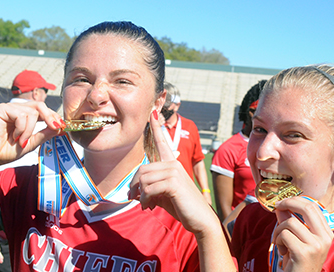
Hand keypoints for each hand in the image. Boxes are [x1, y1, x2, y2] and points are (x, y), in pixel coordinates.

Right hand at [0, 101, 63, 167]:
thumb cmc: (7, 150)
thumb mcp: (31, 143)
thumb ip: (44, 134)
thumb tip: (59, 128)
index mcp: (25, 116)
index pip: (43, 110)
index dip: (54, 116)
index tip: (62, 125)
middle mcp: (18, 109)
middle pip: (40, 106)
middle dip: (50, 117)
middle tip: (56, 127)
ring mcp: (10, 108)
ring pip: (32, 113)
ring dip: (29, 130)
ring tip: (21, 141)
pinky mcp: (2, 109)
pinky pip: (21, 115)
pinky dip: (21, 128)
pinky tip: (15, 136)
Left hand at [129, 111, 217, 234]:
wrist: (200, 219)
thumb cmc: (181, 206)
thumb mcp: (163, 194)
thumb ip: (150, 188)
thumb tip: (133, 191)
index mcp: (171, 163)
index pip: (162, 141)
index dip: (156, 127)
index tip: (152, 111)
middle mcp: (172, 163)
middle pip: (142, 169)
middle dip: (135, 186)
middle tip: (135, 199)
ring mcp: (174, 171)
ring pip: (144, 179)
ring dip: (141, 196)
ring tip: (146, 205)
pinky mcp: (174, 182)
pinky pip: (149, 189)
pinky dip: (146, 200)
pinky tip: (151, 206)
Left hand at [273, 197, 333, 271]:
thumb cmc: (298, 261)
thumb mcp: (298, 239)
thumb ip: (290, 222)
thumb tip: (280, 207)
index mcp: (327, 233)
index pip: (313, 206)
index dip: (296, 200)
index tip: (283, 202)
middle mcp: (325, 238)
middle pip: (306, 207)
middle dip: (288, 203)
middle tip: (277, 206)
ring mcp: (316, 245)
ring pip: (290, 222)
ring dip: (279, 231)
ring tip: (281, 243)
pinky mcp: (303, 252)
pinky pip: (284, 235)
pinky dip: (278, 241)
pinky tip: (283, 252)